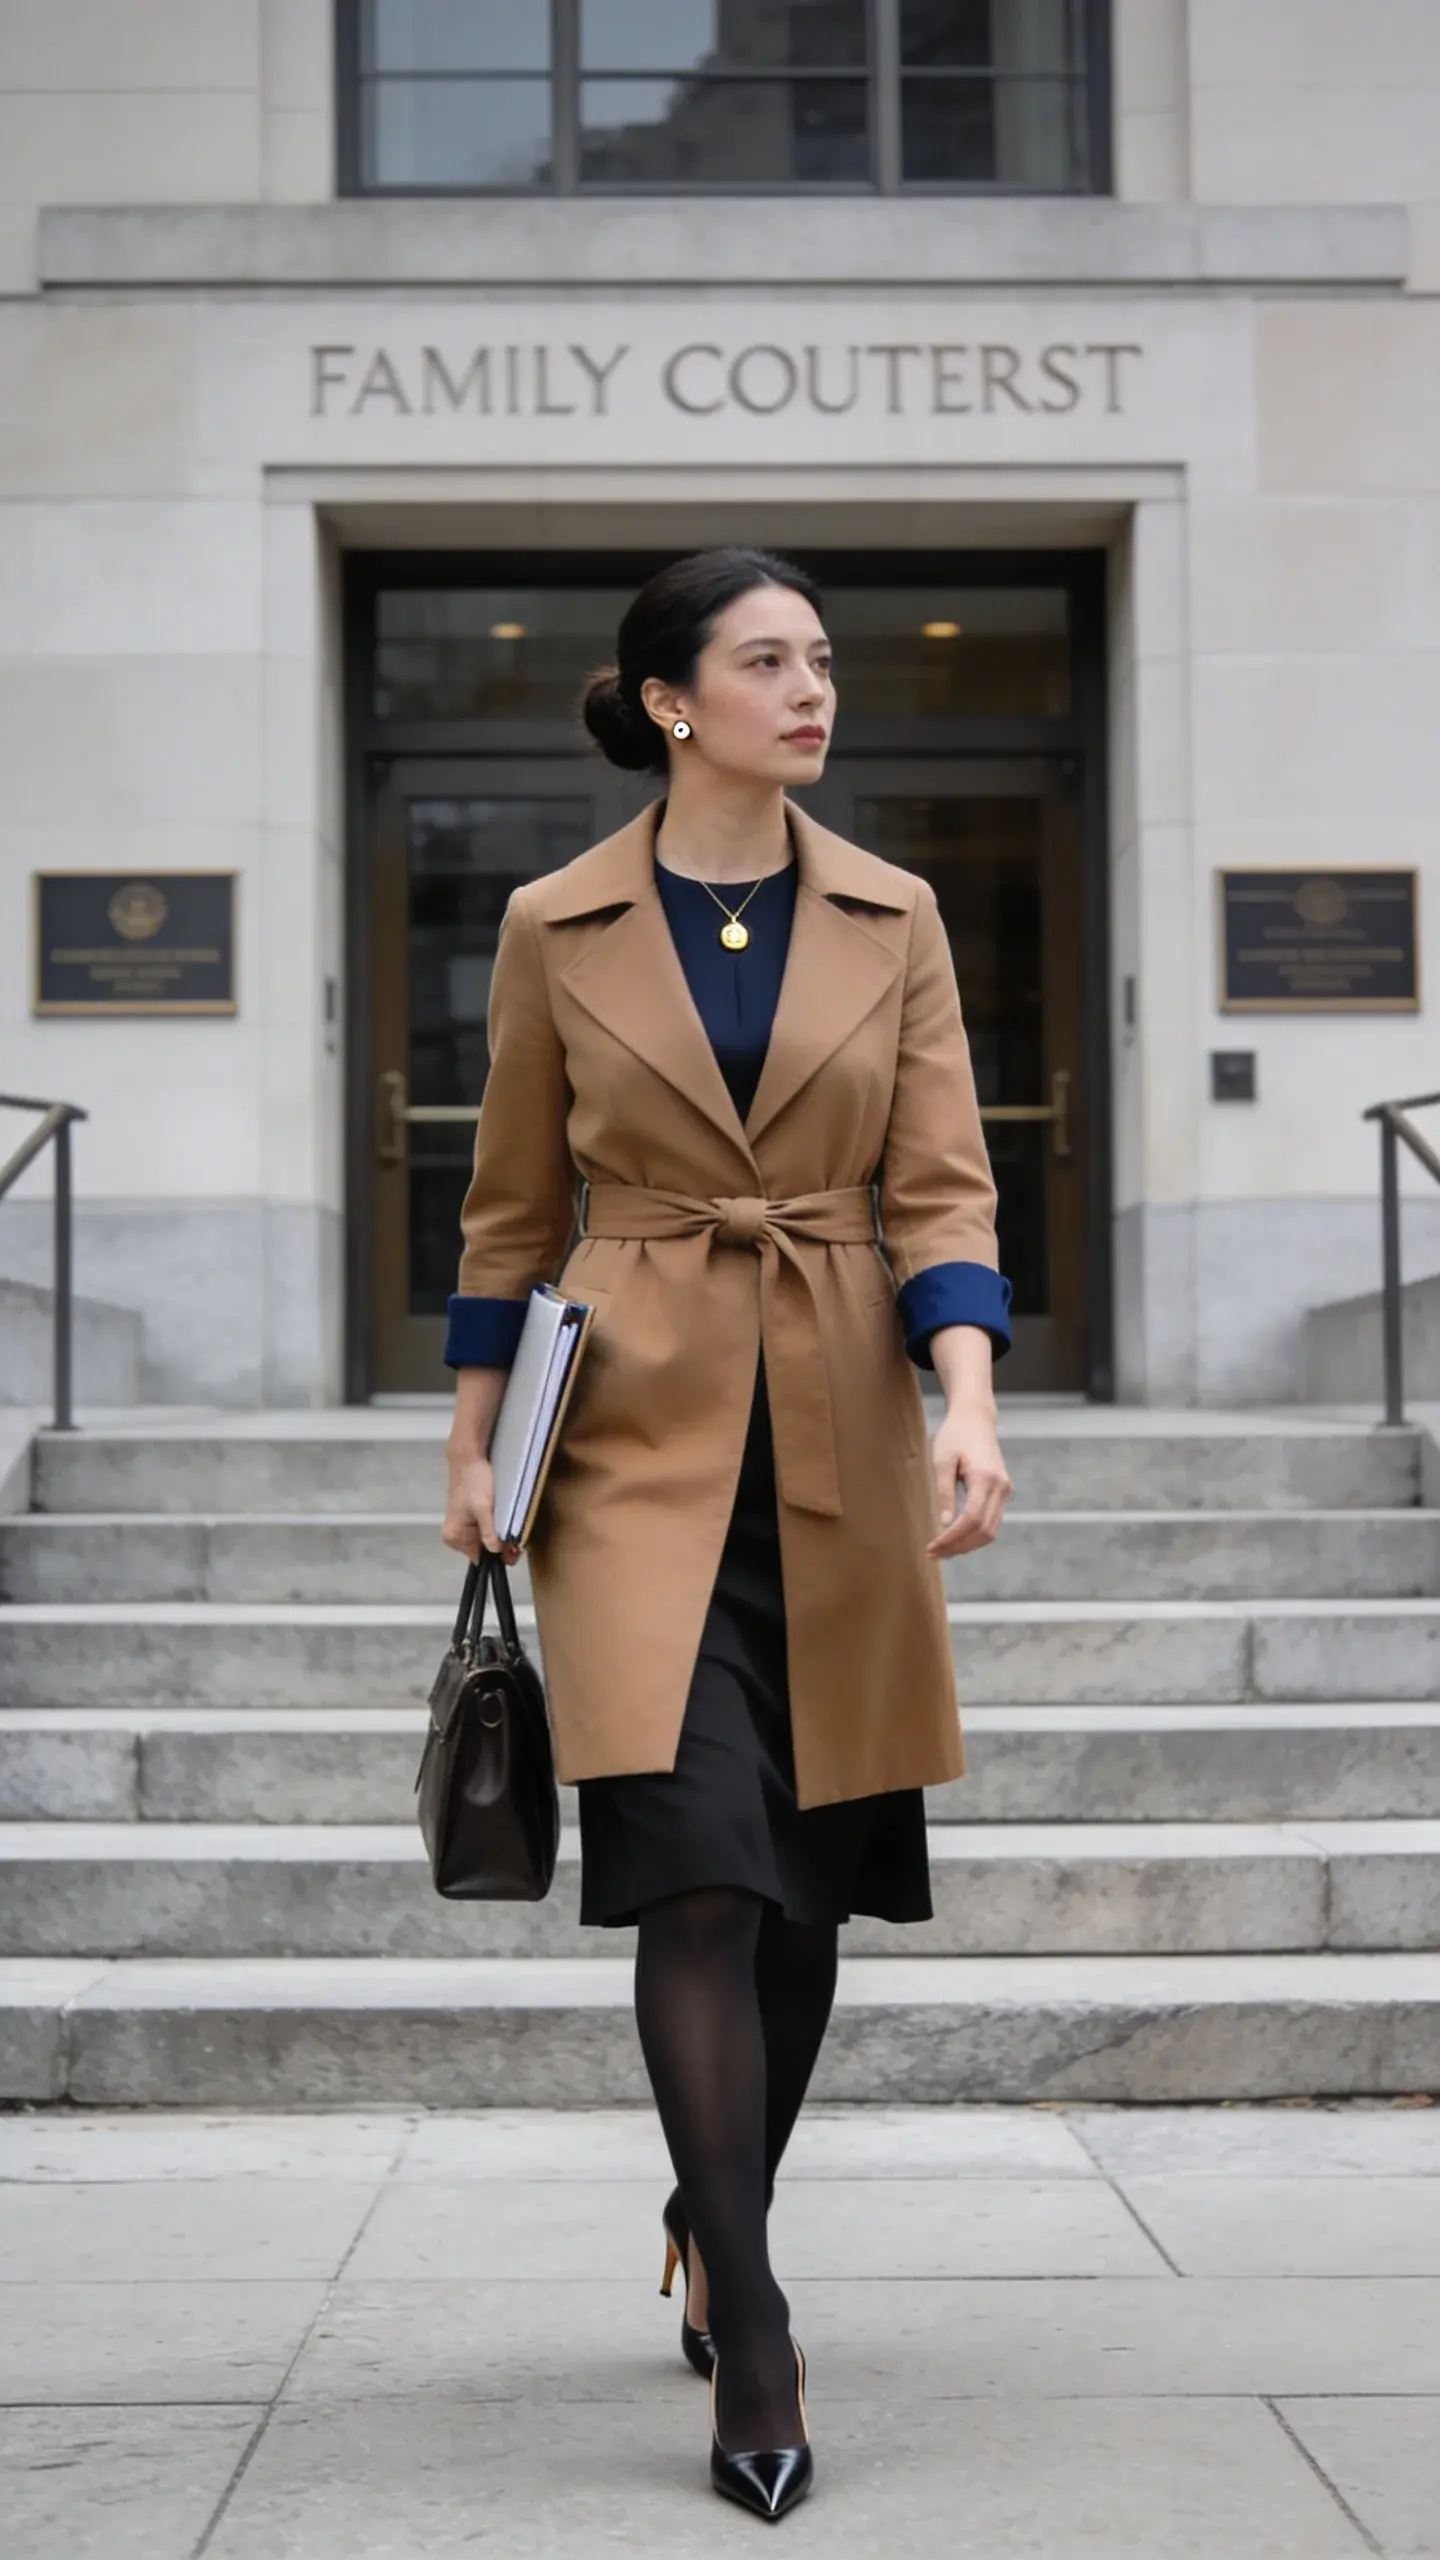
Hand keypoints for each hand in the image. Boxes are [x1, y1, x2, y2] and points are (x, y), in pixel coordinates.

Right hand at [442, 1451, 520, 1564]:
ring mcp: (462, 1527)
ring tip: (515, 1531)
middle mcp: (456, 1536)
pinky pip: (485, 1529)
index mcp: (455, 1537)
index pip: (481, 1558)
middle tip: (520, 1542)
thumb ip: (489, 1533)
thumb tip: (496, 1552)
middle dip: (501, 1546)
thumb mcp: (483, 1508)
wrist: (469, 1458)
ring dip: (500, 1536)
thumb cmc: (474, 1482)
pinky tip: (506, 1522)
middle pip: (483, 1550)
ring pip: (486, 1539)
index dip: (499, 1556)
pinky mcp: (470, 1518)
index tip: (516, 1551)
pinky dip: (496, 1527)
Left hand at [926, 1404, 1011, 1559]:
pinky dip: (975, 1535)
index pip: (972, 1519)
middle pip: (984, 1531)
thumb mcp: (942, 1460)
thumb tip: (945, 1523)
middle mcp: (1001, 1487)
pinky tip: (956, 1538)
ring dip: (967, 1545)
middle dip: (959, 1547)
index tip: (932, 1547)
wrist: (975, 1418)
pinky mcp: (1002, 1492)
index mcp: (986, 1478)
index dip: (952, 1539)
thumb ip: (944, 1492)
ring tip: (942, 1550)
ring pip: (991, 1531)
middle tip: (933, 1554)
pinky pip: (992, 1522)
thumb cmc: (955, 1435)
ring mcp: (1005, 1491)